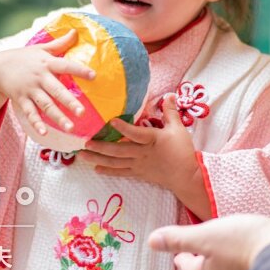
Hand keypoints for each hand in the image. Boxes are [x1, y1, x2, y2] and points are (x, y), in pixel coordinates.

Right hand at [0, 30, 94, 135]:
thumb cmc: (25, 57)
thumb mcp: (41, 48)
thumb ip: (60, 43)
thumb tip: (76, 31)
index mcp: (46, 63)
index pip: (66, 65)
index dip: (79, 70)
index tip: (94, 76)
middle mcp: (39, 77)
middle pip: (56, 90)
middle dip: (69, 101)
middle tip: (82, 112)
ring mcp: (30, 90)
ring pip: (45, 105)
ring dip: (58, 117)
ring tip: (70, 128)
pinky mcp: (21, 100)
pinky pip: (30, 113)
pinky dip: (36, 123)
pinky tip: (45, 133)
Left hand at [79, 95, 201, 200]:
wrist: (186, 176)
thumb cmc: (183, 151)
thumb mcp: (178, 129)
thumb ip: (170, 112)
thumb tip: (169, 94)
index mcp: (152, 140)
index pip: (136, 133)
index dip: (123, 127)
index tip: (111, 120)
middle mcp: (142, 153)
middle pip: (119, 150)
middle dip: (101, 147)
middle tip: (86, 142)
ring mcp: (139, 164)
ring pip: (116, 162)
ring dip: (98, 159)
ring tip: (83, 155)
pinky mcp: (138, 173)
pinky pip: (121, 172)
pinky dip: (108, 170)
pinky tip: (96, 168)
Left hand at [148, 214, 269, 269]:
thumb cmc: (243, 245)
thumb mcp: (206, 235)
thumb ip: (180, 238)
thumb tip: (152, 240)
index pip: (188, 266)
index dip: (182, 256)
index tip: (179, 253)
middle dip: (201, 262)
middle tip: (197, 252)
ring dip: (221, 264)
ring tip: (222, 252)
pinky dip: (241, 265)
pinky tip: (247, 257)